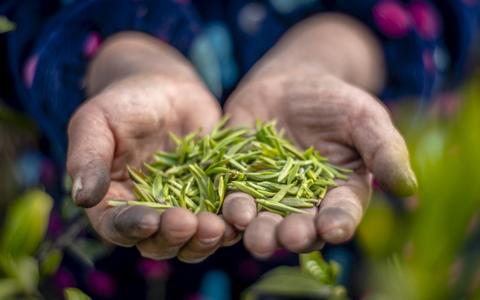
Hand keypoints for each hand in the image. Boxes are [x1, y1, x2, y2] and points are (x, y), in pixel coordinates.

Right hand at [67, 71, 240, 261]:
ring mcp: (184, 208)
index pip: (119, 226)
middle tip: (190, 223)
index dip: (134, 228)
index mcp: (115, 203)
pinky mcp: (213, 196)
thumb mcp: (96, 122)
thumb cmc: (123, 103)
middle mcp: (149, 213)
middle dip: (175, 238)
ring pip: (193, 239)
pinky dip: (232, 220)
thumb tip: (81, 198)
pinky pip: (223, 216)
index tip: (151, 220)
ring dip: (206, 238)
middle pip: (160, 243)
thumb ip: (88, 158)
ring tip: (219, 225)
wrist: (166, 89)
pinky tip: (242, 213)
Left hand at [223, 72, 416, 257]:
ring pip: (265, 221)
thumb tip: (409, 188)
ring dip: (260, 232)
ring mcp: (268, 194)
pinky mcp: (238, 180)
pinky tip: (232, 212)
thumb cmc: (335, 101)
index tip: (334, 229)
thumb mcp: (364, 118)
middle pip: (300, 226)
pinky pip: (234, 197)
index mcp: (340, 193)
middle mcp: (304, 202)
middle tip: (290, 237)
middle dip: (295, 234)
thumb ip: (383, 150)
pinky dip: (232, 208)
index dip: (338, 222)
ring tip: (257, 236)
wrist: (291, 82)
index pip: (341, 214)